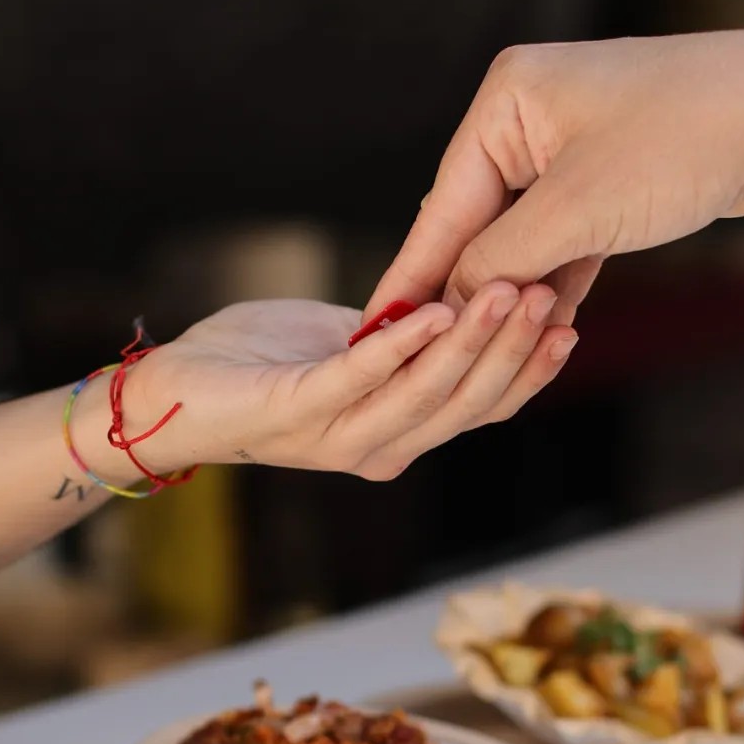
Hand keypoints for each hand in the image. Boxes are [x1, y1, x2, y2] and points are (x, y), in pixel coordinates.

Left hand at [126, 285, 576, 481]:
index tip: (569, 322)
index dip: (528, 372)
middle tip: (546, 294)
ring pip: (423, 398)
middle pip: (464, 406)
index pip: (480, 410)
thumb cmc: (263, 363)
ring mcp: (335, 439)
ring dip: (469, 345)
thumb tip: (462, 299)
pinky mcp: (293, 414)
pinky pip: (358, 380)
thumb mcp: (352, 346)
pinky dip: (401, 347)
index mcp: (397, 434)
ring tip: (505, 293)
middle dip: (512, 351)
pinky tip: (435, 310)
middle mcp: (377, 449)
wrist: (175, 391)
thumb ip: (405, 339)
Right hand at [366, 30, 743, 325]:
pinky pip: (567, 240)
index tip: (377, 332)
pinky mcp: (614, 178)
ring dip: (518, 296)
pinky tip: (546, 329)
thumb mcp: (575, 211)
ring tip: (492, 355)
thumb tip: (450, 306)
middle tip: (435, 359)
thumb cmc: (686, 140)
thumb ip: (500, 261)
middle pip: (479, 224)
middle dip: (469, 292)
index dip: (413, 277)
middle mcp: (532, 117)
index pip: (443, 207)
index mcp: (506, 100)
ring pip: (526, 239)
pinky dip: (558, 283)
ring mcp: (575, 147)